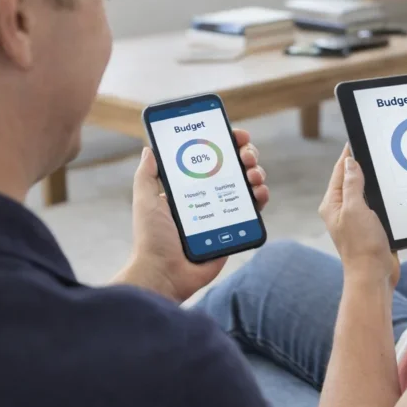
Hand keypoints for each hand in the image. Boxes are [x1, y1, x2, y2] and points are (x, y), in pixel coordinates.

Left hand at [117, 128, 269, 302]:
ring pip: (247, 184)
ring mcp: (223, 212)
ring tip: (252, 173)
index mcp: (188, 187)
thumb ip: (147, 175)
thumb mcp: (145, 200)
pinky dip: (261, 196)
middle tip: (246, 154)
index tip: (235, 133)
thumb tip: (149, 148)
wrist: (166, 273)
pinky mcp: (235, 229)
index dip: (225, 142)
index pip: (210, 157)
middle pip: (233, 167)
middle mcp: (208, 196)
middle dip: (245, 154)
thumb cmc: (152, 239)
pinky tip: (259, 191)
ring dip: (256, 172)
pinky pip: (254, 209)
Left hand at [319, 145, 399, 286]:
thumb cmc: (361, 245)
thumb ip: (353, 184)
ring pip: (369, 191)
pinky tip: (398, 190)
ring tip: (391, 164)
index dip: (350, 154)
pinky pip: (379, 204)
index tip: (360, 137)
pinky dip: (386, 196)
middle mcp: (343, 209)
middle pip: (355, 179)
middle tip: (381, 147)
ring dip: (378, 182)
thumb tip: (351, 161)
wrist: (374, 275)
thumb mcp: (355, 209)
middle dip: (367, 165)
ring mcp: (358, 218)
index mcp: (333, 203)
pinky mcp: (373, 226)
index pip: (341, 171)